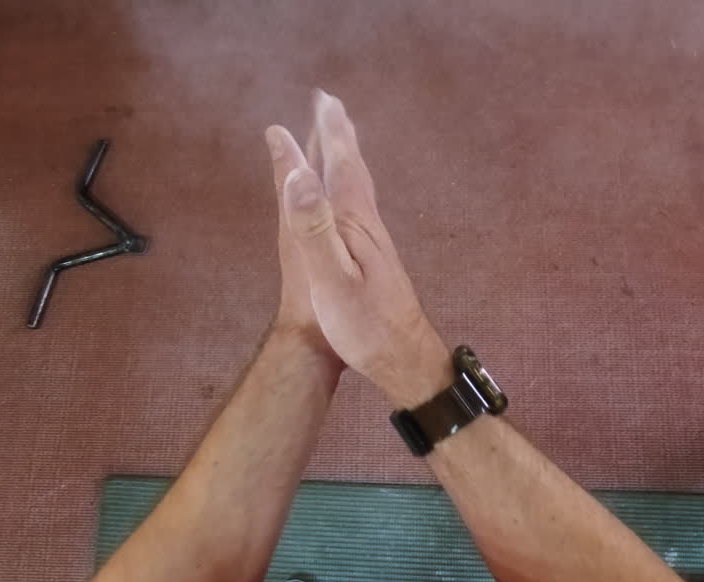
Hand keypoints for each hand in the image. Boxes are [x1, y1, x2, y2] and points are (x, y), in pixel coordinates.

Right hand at [271, 91, 451, 406]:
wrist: (406, 360)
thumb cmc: (366, 326)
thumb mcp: (331, 278)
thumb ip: (313, 226)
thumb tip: (298, 174)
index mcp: (354, 223)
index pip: (339, 166)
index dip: (328, 132)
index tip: (319, 98)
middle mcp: (367, 225)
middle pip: (353, 169)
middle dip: (339, 135)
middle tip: (329, 104)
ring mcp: (374, 243)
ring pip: (358, 188)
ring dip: (345, 159)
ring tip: (339, 140)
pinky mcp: (376, 262)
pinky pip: (358, 209)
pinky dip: (348, 191)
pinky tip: (350, 205)